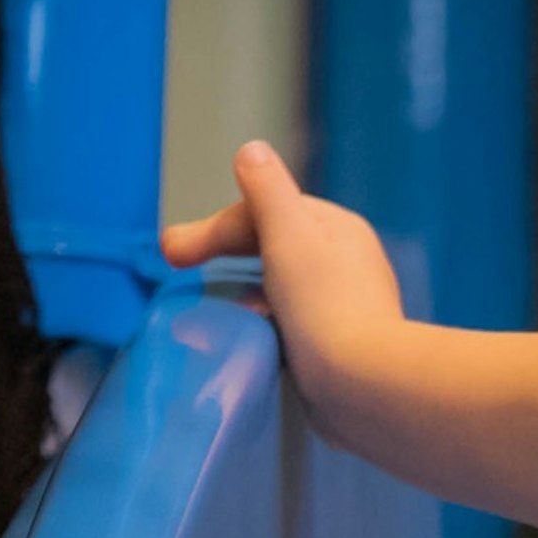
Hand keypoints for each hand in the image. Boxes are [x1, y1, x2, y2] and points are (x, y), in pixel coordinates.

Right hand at [159, 137, 402, 390]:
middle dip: (224, 253)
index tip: (171, 252)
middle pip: (272, 248)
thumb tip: (251, 149)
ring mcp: (346, 309)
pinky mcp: (340, 351)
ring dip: (241, 292)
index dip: (215, 228)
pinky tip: (245, 341)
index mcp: (337, 228)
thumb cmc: (323, 304)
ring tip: (207, 309)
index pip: (266, 213)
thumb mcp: (288, 233)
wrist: (366, 388)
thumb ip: (265, 190)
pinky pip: (291, 328)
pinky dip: (262, 326)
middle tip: (174, 267)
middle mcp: (347, 263)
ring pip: (280, 289)